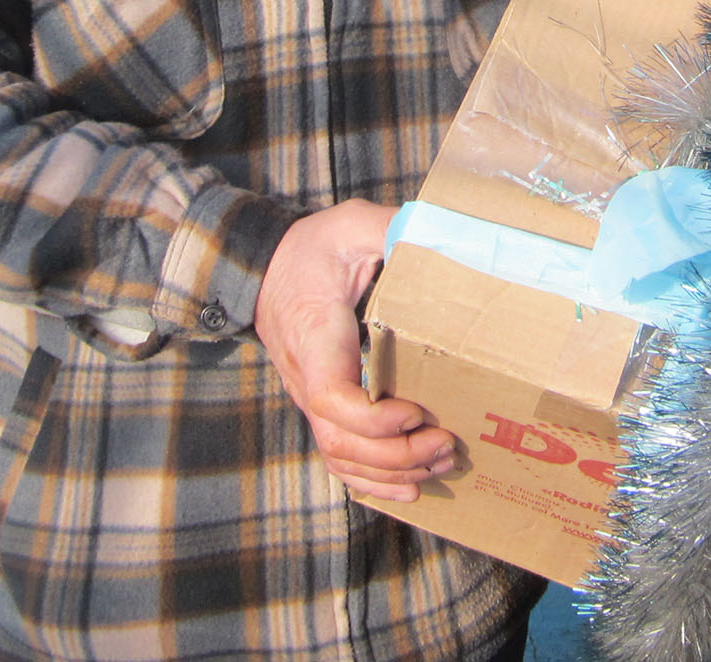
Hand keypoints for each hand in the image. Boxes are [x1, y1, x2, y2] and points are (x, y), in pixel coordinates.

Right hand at [254, 199, 456, 502]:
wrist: (264, 268)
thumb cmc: (312, 248)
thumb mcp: (350, 225)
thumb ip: (390, 228)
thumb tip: (441, 237)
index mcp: (316, 337)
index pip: (332, 397)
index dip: (375, 418)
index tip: (417, 410)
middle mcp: (308, 378)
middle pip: (342, 441)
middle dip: (397, 453)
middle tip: (446, 441)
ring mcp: (311, 398)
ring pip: (341, 457)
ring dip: (391, 470)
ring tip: (440, 462)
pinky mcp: (320, 406)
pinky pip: (338, 457)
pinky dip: (372, 480)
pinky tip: (409, 485)